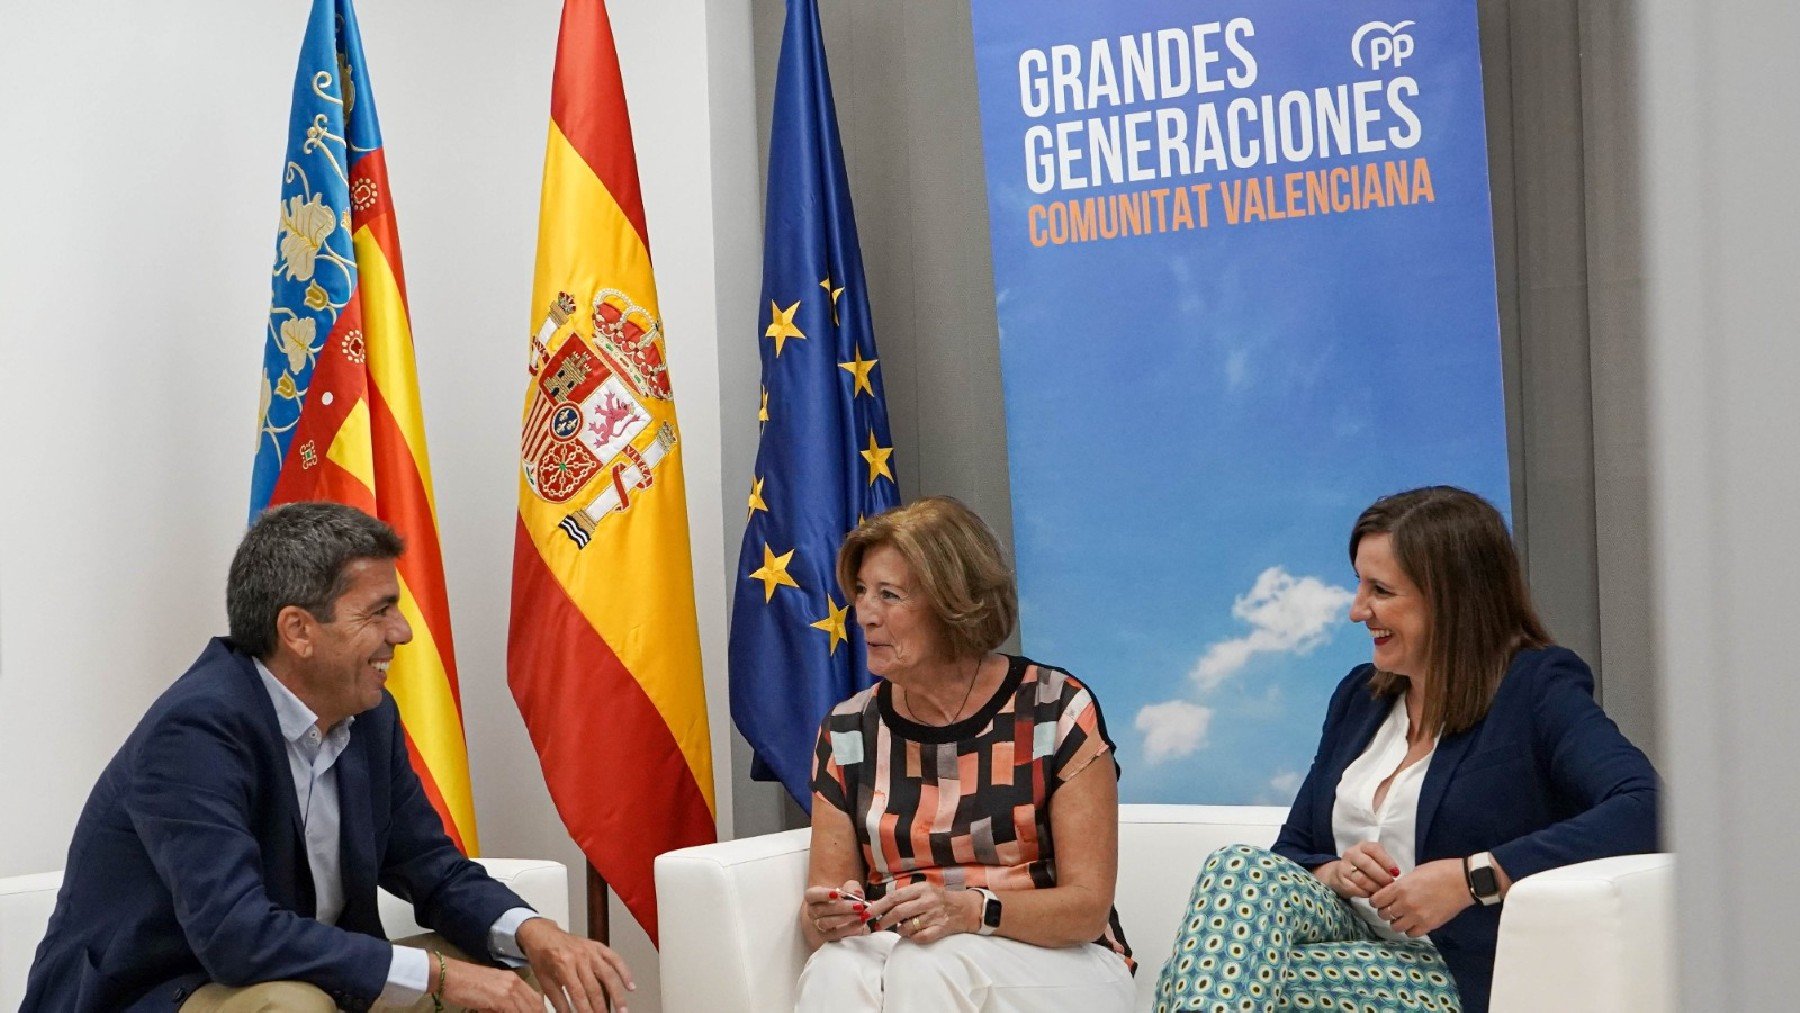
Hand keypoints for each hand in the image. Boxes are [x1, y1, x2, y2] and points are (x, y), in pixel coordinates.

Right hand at [438, 955, 543, 1012]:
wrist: (451, 975)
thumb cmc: (467, 983)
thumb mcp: (491, 991)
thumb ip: (504, 1002)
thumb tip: (512, 1011)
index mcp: (514, 979)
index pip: (536, 998)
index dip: (539, 1011)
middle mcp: (515, 982)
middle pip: (535, 1004)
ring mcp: (508, 990)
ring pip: (527, 1009)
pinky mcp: (500, 998)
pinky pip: (514, 1012)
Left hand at [516, 916, 636, 1011]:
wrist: (542, 934)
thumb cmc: (543, 957)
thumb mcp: (545, 981)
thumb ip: (558, 1001)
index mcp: (564, 965)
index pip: (579, 994)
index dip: (586, 1010)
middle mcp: (580, 957)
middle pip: (595, 987)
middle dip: (602, 1007)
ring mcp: (591, 951)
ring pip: (609, 975)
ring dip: (618, 994)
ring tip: (623, 1009)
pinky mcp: (598, 946)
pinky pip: (615, 958)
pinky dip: (624, 972)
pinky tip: (630, 986)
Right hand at [802, 880, 873, 942]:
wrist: (843, 919)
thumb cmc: (844, 900)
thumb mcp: (849, 889)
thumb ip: (852, 888)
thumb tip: (856, 894)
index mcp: (814, 898)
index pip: (811, 895)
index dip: (822, 894)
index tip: (837, 893)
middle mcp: (813, 913)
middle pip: (821, 910)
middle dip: (841, 907)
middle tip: (859, 905)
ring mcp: (818, 927)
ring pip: (826, 923)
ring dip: (846, 919)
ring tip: (861, 915)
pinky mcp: (827, 938)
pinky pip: (835, 935)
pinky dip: (850, 929)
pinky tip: (861, 923)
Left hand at [870, 882, 980, 943]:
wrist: (966, 909)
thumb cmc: (940, 899)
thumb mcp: (924, 890)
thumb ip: (905, 896)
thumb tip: (879, 905)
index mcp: (922, 888)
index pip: (894, 897)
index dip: (878, 906)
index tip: (867, 913)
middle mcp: (928, 901)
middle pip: (898, 912)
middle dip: (883, 920)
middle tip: (878, 925)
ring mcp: (935, 916)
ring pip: (907, 927)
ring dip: (899, 930)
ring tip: (901, 928)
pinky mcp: (941, 930)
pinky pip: (919, 938)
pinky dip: (912, 938)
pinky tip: (914, 933)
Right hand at [1317, 841, 1400, 899]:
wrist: (1340, 873)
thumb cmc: (1364, 866)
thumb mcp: (1373, 858)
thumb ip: (1384, 862)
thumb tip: (1395, 873)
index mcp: (1362, 846)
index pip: (1375, 850)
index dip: (1387, 861)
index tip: (1396, 872)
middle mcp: (1351, 854)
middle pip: (1367, 864)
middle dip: (1381, 876)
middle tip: (1390, 884)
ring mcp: (1344, 867)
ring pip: (1362, 879)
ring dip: (1375, 886)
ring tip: (1382, 891)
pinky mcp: (1341, 881)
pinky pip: (1356, 889)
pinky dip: (1366, 893)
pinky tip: (1372, 894)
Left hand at [1368, 858, 1473, 936]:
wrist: (1462, 882)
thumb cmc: (1440, 871)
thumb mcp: (1415, 872)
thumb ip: (1402, 884)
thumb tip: (1393, 891)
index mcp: (1400, 888)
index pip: (1376, 901)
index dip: (1376, 901)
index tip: (1380, 900)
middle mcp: (1405, 904)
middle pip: (1384, 915)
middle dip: (1385, 911)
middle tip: (1392, 908)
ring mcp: (1416, 917)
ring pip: (1395, 927)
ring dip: (1397, 922)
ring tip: (1403, 916)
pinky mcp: (1428, 926)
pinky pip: (1411, 934)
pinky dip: (1410, 929)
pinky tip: (1414, 923)